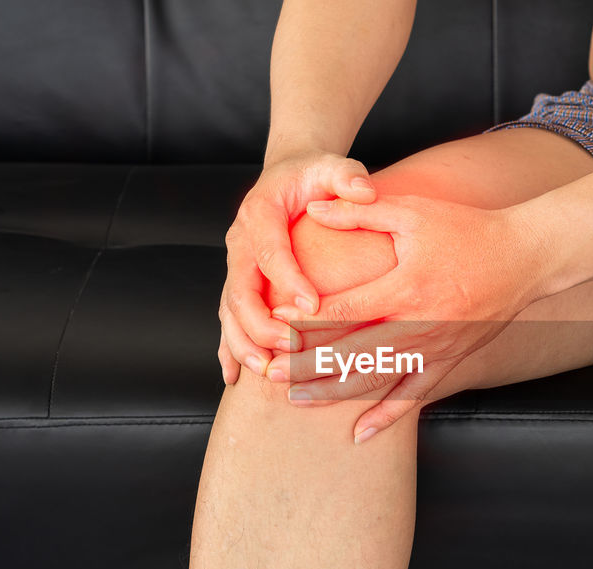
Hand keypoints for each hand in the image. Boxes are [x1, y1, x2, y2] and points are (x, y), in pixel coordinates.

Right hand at [217, 149, 376, 383]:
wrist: (288, 177)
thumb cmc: (315, 175)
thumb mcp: (332, 166)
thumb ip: (347, 175)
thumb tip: (364, 190)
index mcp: (260, 213)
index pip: (270, 251)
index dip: (288, 280)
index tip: (312, 306)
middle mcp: (239, 241)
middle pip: (240, 289)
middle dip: (261, 323)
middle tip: (290, 347)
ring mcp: (235, 265)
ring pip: (229, 310)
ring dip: (244, 342)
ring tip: (265, 369)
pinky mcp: (238, 284)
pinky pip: (227, 320)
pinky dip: (229, 348)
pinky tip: (236, 377)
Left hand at [269, 194, 549, 442]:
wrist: (526, 257)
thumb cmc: (468, 229)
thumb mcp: (414, 212)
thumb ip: (361, 212)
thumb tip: (313, 208)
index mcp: (405, 287)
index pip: (344, 311)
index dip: (304, 321)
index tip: (272, 324)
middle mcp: (419, 325)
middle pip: (352, 353)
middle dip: (307, 366)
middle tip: (268, 374)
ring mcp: (436, 348)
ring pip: (377, 379)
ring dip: (334, 392)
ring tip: (296, 401)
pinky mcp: (451, 359)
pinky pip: (415, 395)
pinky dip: (387, 415)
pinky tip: (361, 432)